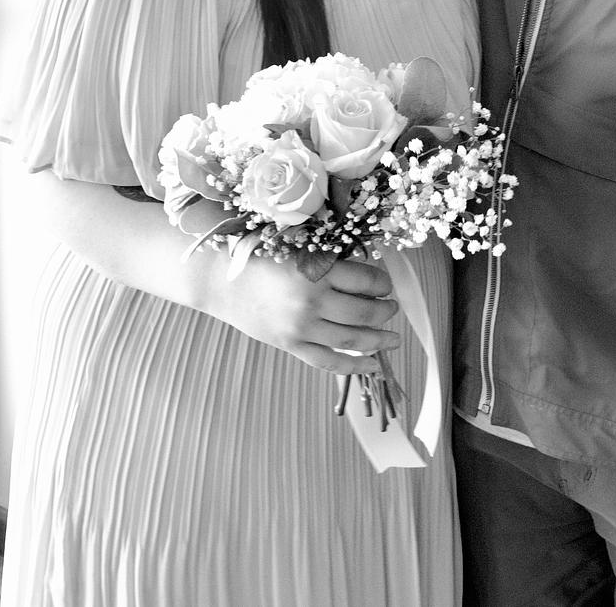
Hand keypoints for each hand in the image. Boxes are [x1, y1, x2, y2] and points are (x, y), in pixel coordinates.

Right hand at [209, 255, 399, 373]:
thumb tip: (369, 277)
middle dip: (386, 311)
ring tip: (393, 339)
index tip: (386, 284)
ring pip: (352, 339)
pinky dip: (355, 366)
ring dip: (378, 339)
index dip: (383, 283)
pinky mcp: (291, 345)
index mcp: (317, 269)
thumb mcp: (301, 248)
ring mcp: (302, 327)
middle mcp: (312, 300)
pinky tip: (374, 365)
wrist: (222, 279)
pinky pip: (329, 362)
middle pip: (364, 311)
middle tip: (393, 308)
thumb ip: (332, 262)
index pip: (366, 279)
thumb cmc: (262, 257)